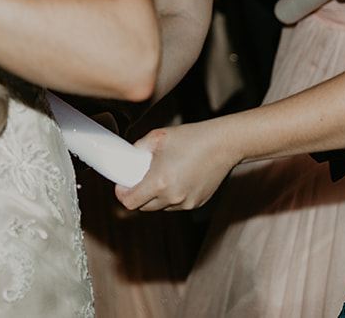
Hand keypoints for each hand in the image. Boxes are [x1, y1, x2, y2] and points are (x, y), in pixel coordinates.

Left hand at [115, 120, 237, 210]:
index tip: (122, 186)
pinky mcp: (197, 203)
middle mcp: (172, 197)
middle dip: (137, 194)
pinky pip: (175, 205)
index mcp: (159, 182)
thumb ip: (137, 150)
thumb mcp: (155, 138)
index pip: (130, 202)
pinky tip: (175, 178)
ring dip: (154, 197)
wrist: (222, 144)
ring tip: (160, 176)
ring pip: (160, 207)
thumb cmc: (190, 138)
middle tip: (139, 178)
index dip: (122, 194)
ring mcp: (186, 203)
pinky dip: (170, 196)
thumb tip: (128, 159)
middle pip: (143, 207)